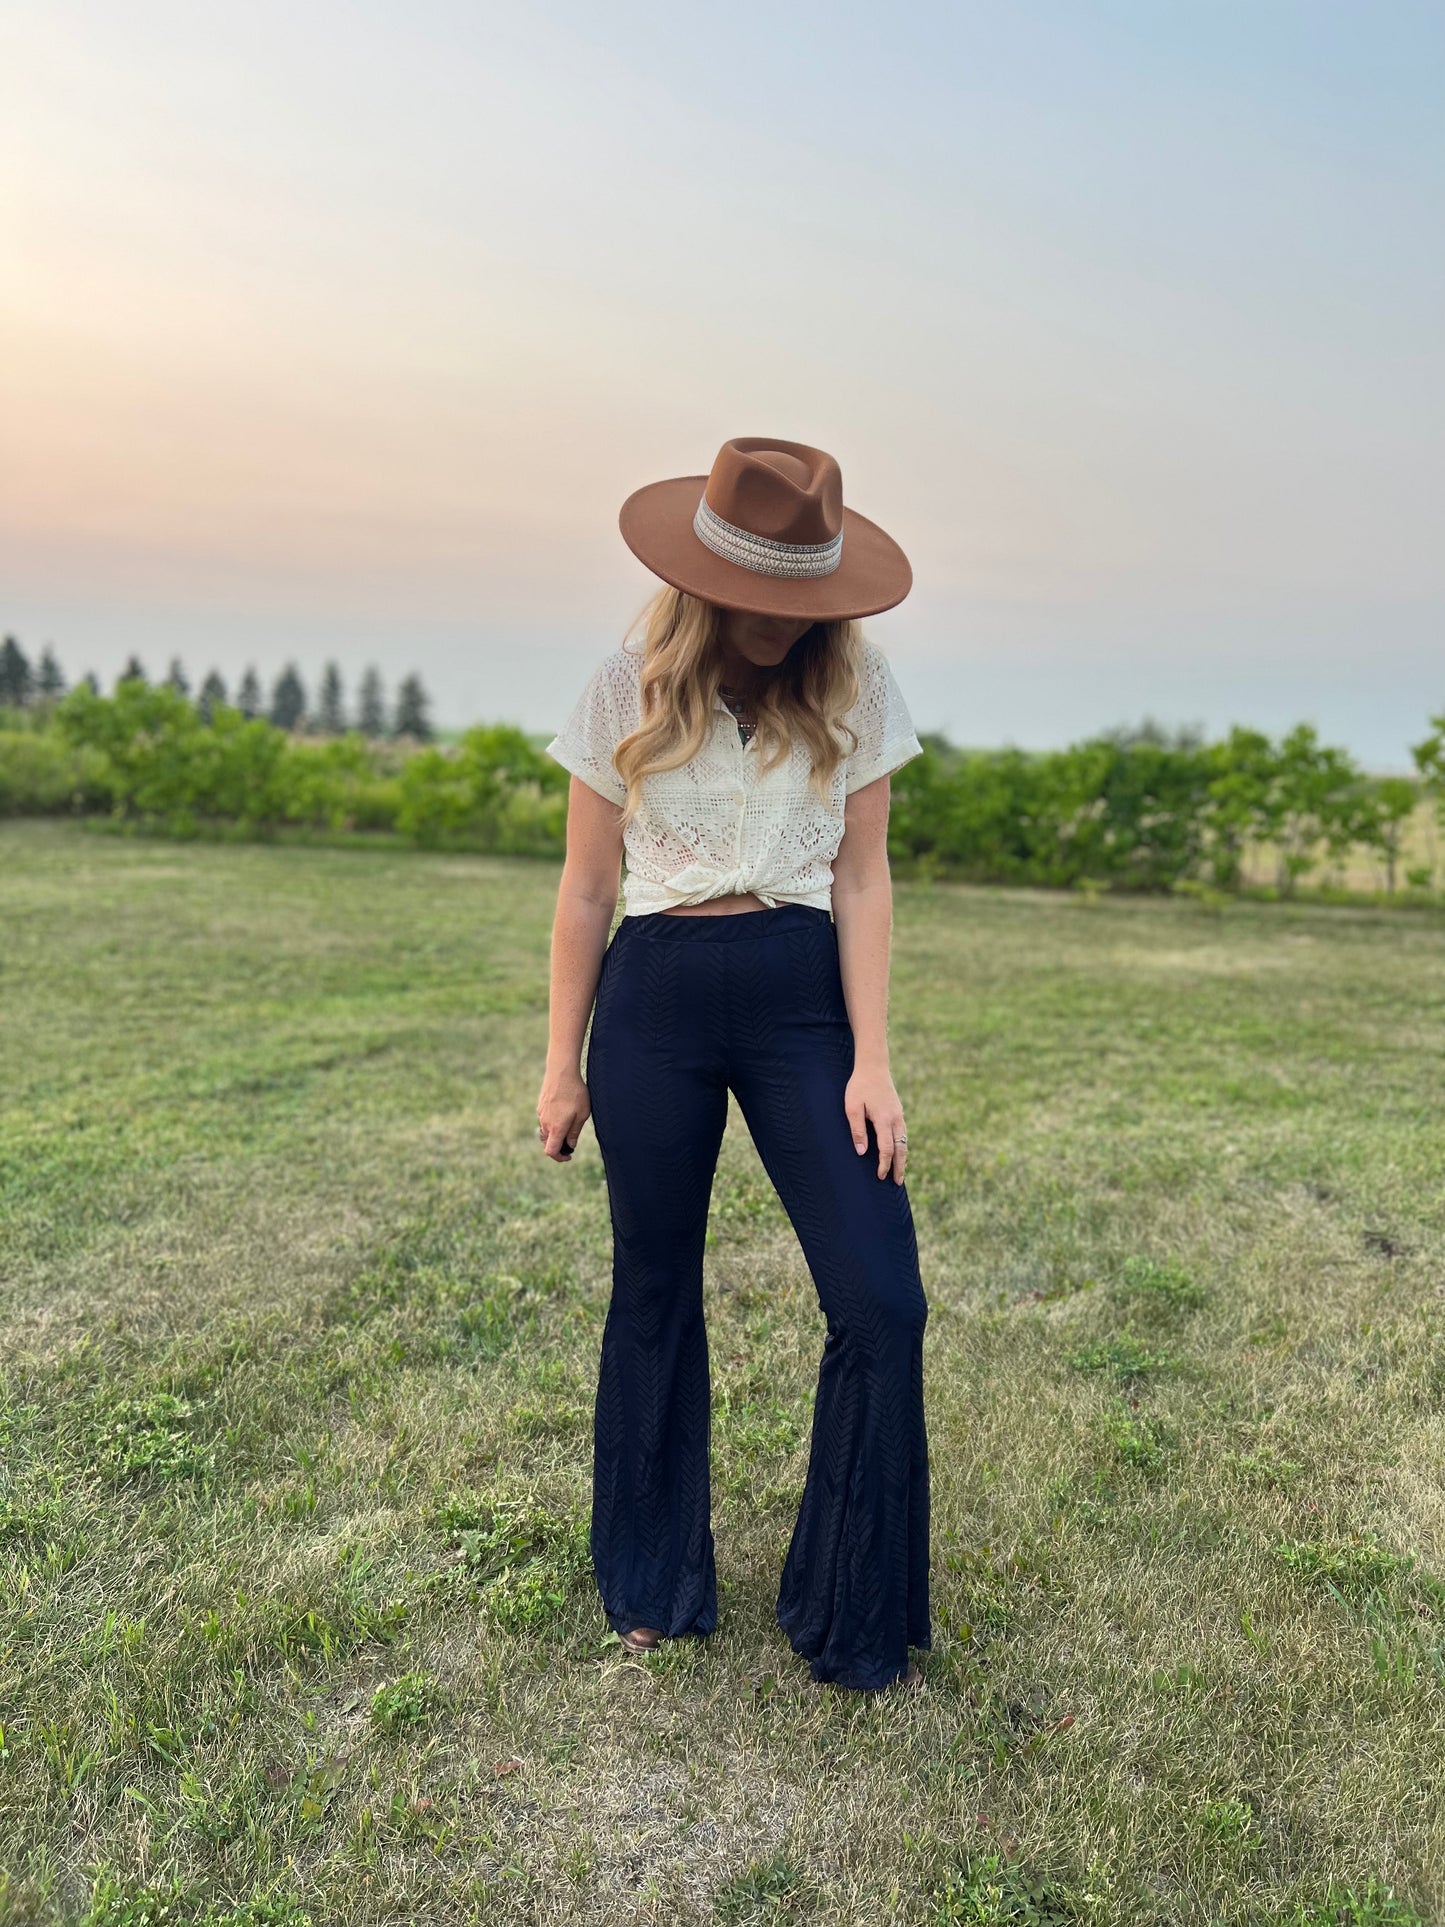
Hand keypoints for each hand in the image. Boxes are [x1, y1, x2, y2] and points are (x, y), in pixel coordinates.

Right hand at [537, 1068, 590, 1162]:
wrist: (561, 1072)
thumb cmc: (575, 1092)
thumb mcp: (582, 1114)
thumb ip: (575, 1132)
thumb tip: (571, 1145)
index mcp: (556, 1128)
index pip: (551, 1151)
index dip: (559, 1158)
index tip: (569, 1155)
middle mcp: (546, 1123)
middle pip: (547, 1142)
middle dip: (558, 1145)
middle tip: (571, 1141)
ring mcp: (541, 1114)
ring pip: (546, 1131)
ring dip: (555, 1133)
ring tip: (569, 1124)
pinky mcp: (540, 1105)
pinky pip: (545, 1119)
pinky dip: (553, 1122)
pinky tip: (564, 1111)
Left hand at [844, 1065, 907, 1183]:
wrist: (873, 1066)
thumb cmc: (859, 1086)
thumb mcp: (852, 1107)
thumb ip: (857, 1130)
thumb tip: (862, 1152)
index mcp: (884, 1120)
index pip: (887, 1149)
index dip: (884, 1164)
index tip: (880, 1177)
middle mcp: (895, 1119)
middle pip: (900, 1149)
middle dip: (899, 1167)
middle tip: (897, 1182)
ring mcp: (899, 1115)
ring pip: (904, 1141)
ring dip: (902, 1157)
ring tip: (899, 1171)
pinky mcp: (898, 1111)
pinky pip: (903, 1133)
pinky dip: (902, 1146)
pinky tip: (898, 1151)